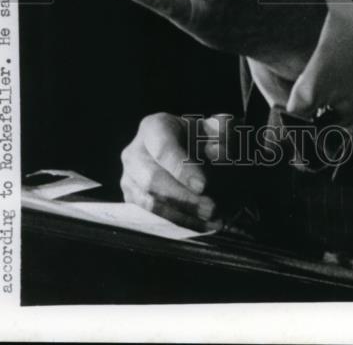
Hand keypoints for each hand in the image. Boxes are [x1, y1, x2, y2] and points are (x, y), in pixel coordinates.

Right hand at [120, 112, 225, 231]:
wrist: (184, 148)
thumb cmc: (198, 137)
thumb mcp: (213, 128)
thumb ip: (221, 134)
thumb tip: (219, 152)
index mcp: (154, 127)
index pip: (163, 149)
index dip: (181, 169)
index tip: (203, 185)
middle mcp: (135, 152)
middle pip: (153, 180)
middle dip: (184, 198)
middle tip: (211, 208)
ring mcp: (130, 177)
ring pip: (150, 202)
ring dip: (182, 215)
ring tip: (210, 220)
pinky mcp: (132, 198)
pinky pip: (151, 216)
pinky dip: (177, 223)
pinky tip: (200, 225)